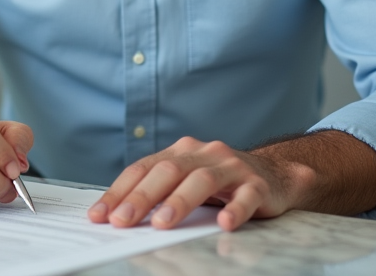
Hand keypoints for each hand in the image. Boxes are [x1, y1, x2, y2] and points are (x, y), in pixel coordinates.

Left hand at [88, 137, 306, 231]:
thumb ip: (159, 192)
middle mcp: (204, 154)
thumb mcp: (187, 181)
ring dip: (179, 202)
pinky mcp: (258, 185)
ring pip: (202, 180)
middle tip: (122, 221)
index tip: (99, 215)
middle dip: (142, 197)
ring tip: (162, 223)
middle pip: (169, 171)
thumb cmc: (222, 183)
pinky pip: (246, 196)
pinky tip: (223, 223)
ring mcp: (232, 167)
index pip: (144, 168)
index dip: (119, 191)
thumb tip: (118, 216)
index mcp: (181, 152)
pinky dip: (234, 209)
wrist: (276, 175)